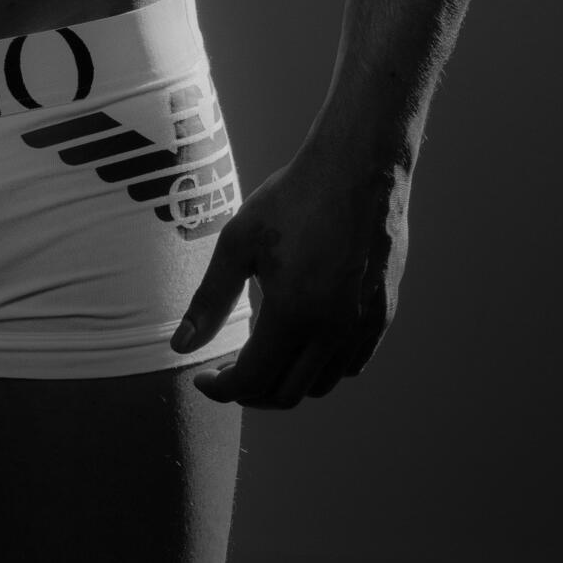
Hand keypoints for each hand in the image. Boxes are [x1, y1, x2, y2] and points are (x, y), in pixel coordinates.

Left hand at [170, 142, 408, 406]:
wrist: (358, 168)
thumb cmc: (293, 198)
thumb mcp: (239, 242)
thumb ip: (210, 299)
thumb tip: (180, 347)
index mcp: (295, 313)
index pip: (253, 381)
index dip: (222, 389)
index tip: (203, 378)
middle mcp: (334, 330)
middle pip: (287, 394)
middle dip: (250, 393)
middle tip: (227, 372)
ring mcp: (363, 326)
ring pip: (321, 384)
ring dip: (286, 382)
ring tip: (261, 356)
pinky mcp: (382, 315)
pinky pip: (350, 364)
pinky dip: (321, 368)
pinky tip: (301, 341)